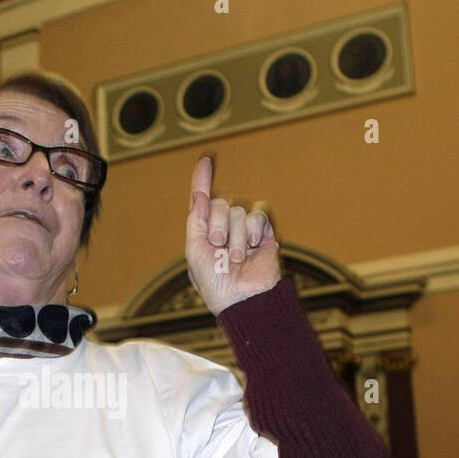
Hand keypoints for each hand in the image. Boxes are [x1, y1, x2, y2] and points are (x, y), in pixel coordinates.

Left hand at [185, 155, 279, 313]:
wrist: (242, 298)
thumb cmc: (215, 282)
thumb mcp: (194, 250)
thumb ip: (196, 219)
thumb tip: (200, 194)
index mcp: (204, 231)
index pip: (203, 200)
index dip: (202, 179)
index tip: (205, 159)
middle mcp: (224, 227)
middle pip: (221, 202)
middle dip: (217, 223)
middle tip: (217, 245)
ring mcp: (244, 230)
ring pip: (238, 210)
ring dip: (234, 234)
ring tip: (236, 257)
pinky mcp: (264, 233)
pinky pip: (257, 214)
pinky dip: (252, 229)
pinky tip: (252, 246)